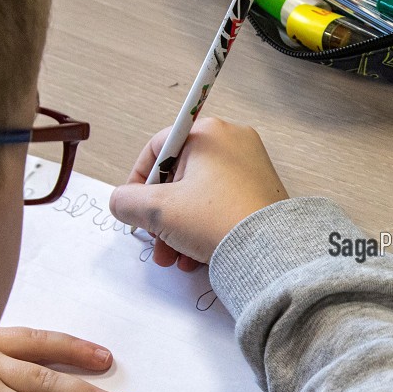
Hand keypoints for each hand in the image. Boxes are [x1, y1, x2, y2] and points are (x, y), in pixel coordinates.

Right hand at [108, 116, 287, 270]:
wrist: (270, 252)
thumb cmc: (219, 221)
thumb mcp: (159, 210)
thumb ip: (127, 201)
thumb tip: (121, 201)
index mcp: (209, 133)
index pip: (157, 148)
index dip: (138, 179)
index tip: (132, 205)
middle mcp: (233, 143)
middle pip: (178, 177)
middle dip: (161, 215)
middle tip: (155, 240)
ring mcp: (251, 168)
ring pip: (198, 196)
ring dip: (178, 228)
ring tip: (173, 258)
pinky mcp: (261, 192)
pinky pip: (220, 206)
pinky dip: (203, 228)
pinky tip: (194, 257)